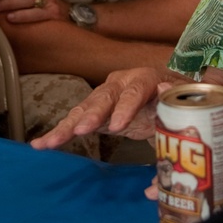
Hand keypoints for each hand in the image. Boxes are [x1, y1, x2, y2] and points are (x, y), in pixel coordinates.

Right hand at [30, 66, 186, 149]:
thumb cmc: (175, 101)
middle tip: (81, 129)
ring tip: (51, 142)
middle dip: (92, 114)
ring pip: (85, 109)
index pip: (135, 91)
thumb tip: (164, 92)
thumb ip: (176, 98)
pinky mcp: (95, 111)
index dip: (125, 107)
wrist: (167, 97)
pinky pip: (76, 121)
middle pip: (104, 97)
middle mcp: (121, 83)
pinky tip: (41, 144)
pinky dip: (59, 133)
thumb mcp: (182, 101)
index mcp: (145, 79)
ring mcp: (105, 96)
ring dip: (68, 126)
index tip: (117, 126)